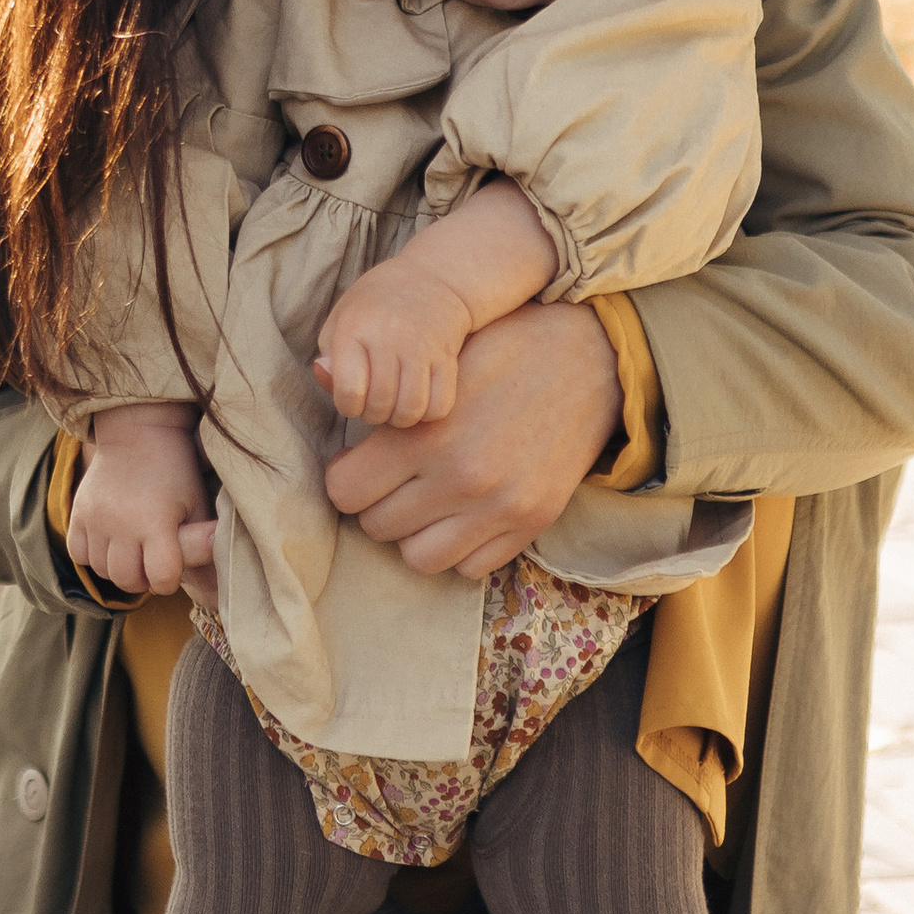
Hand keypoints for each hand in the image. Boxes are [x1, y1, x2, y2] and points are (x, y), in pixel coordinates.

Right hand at [65, 404, 218, 598]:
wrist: (138, 433)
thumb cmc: (176, 471)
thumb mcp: (198, 505)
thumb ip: (203, 547)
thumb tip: (216, 594)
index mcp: (156, 521)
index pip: (160, 578)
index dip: (169, 579)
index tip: (172, 566)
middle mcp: (121, 523)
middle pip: (127, 580)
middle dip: (144, 579)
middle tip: (153, 562)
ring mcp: (95, 518)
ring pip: (101, 571)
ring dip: (119, 569)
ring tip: (134, 550)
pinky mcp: (78, 512)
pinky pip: (78, 554)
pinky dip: (94, 556)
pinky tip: (111, 542)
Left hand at [314, 253, 473, 430]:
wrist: (434, 279)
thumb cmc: (377, 304)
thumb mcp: (342, 318)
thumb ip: (329, 355)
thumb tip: (324, 377)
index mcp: (355, 329)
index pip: (349, 391)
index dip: (348, 405)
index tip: (352, 396)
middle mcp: (390, 338)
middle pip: (380, 405)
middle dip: (373, 414)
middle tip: (374, 401)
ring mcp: (422, 348)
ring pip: (411, 410)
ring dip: (400, 418)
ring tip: (396, 404)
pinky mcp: (447, 357)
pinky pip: (439, 405)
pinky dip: (427, 412)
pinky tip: (420, 399)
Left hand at [323, 299, 623, 578]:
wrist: (593, 356)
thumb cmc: (506, 345)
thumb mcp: (442, 353)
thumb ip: (385, 385)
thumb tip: (321, 378)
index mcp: (426, 434)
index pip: (343, 491)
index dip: (349, 476)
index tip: (363, 464)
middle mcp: (460, 479)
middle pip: (376, 527)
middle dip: (379, 503)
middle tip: (398, 478)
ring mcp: (498, 508)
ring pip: (418, 558)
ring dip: (416, 532)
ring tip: (430, 499)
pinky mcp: (530, 524)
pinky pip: (470, 567)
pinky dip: (461, 547)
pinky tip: (466, 511)